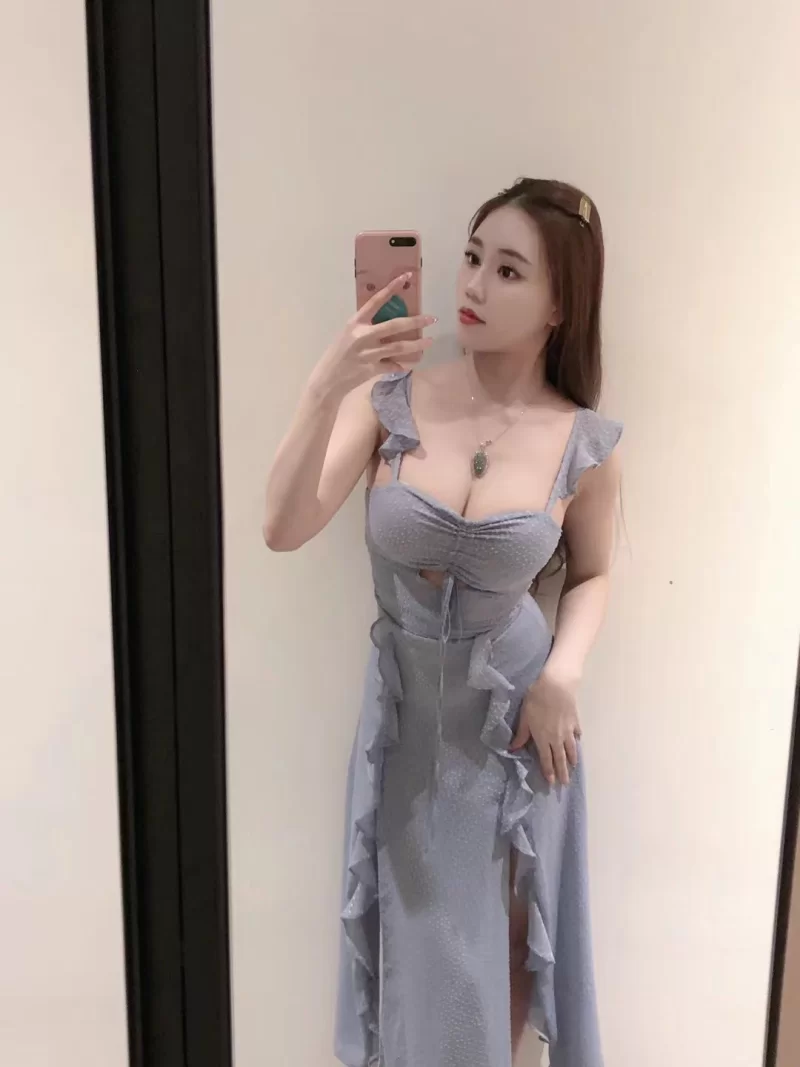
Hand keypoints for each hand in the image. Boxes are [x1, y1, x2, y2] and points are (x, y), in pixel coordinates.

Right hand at [311, 274, 435, 399]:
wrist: (327, 379)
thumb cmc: (338, 354)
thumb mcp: (348, 334)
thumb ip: (366, 328)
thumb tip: (389, 323)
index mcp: (355, 323)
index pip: (376, 301)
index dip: (392, 288)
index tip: (406, 277)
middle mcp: (363, 336)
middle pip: (394, 325)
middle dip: (416, 321)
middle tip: (431, 318)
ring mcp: (369, 353)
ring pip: (399, 347)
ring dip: (417, 344)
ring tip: (430, 341)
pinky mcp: (372, 369)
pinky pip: (394, 365)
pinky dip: (404, 364)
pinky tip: (413, 362)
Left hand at [510, 668, 581, 785]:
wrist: (556, 685)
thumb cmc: (536, 700)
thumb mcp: (525, 717)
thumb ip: (521, 734)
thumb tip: (513, 749)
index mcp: (543, 739)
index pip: (546, 760)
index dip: (548, 772)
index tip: (551, 783)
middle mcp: (557, 738)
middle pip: (560, 759)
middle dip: (562, 772)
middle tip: (565, 784)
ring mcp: (568, 730)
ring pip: (571, 749)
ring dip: (572, 760)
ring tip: (573, 767)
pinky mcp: (575, 721)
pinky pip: (577, 734)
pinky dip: (577, 740)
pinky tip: (578, 741)